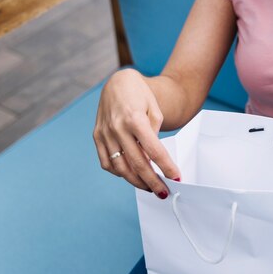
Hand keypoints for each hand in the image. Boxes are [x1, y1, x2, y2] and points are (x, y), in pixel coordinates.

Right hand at [93, 69, 179, 198]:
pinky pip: (106, 162)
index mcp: (135, 119)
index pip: (153, 150)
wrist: (117, 82)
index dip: (166, 166)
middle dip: (151, 181)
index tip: (176, 178)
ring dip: (136, 181)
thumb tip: (154, 159)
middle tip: (163, 192)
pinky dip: (119, 173)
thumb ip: (154, 134)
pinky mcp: (97, 136)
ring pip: (120, 167)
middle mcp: (117, 128)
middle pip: (136, 163)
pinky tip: (131, 175)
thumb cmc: (140, 95)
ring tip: (149, 187)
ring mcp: (104, 133)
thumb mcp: (154, 109)